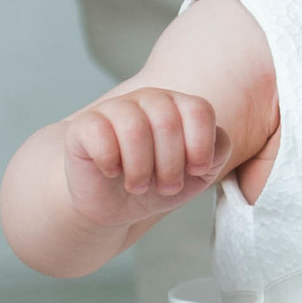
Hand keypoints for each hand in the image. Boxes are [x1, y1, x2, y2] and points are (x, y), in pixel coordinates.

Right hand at [61, 87, 229, 233]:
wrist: (112, 203)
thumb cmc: (157, 184)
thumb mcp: (198, 175)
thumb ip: (218, 152)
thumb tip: (212, 141)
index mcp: (178, 105)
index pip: (199, 110)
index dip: (200, 147)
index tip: (194, 172)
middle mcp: (148, 99)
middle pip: (168, 122)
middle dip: (170, 167)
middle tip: (163, 186)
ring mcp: (115, 108)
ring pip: (134, 128)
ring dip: (140, 169)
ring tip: (138, 185)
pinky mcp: (84, 125)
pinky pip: (100, 134)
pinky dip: (110, 162)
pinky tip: (111, 172)